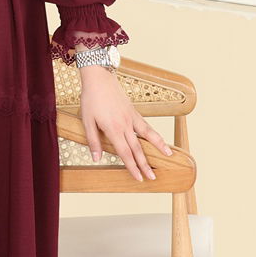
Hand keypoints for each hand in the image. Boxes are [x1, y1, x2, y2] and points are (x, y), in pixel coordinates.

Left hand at [77, 65, 172, 181]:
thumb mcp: (86, 121)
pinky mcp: (134, 111)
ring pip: (148, 135)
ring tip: (169, 156)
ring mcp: (131, 117)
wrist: (100, 78)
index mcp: (113, 129)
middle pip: (137, 148)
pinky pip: (146, 125)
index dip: (132, 167)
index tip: (139, 178)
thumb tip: (96, 158)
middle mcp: (125, 125)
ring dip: (158, 147)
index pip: (125, 153)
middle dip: (145, 165)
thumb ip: (93, 141)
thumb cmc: (91, 99)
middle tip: (153, 178)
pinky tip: (159, 140)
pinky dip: (154, 134)